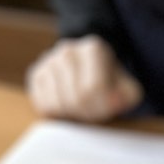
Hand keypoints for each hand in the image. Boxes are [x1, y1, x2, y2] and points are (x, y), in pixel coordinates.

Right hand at [26, 36, 143, 121]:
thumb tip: (113, 101)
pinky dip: (57, 114)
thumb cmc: (110, 85)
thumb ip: (127, 96)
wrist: (88, 73)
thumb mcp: (128, 90)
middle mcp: (68, 50)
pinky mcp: (35, 74)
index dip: (102, 107)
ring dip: (72, 115)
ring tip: (81, 108)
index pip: (94, 88)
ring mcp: (48, 60)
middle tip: (94, 112)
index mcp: (94, 48)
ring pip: (58, 104)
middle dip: (87, 113)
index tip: (108, 108)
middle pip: (76, 98)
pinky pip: (43, 105)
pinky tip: (66, 106)